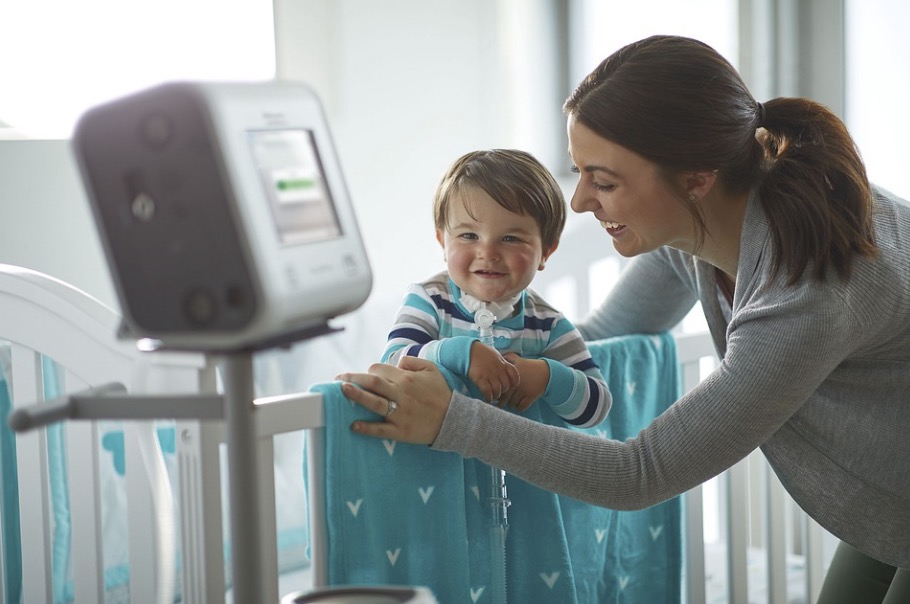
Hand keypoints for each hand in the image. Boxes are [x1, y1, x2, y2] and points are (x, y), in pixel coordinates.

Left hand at [335, 356, 452, 444]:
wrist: (454, 419)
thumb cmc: (441, 393)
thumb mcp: (432, 370)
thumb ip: (413, 361)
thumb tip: (397, 362)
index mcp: (407, 379)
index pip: (380, 369)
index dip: (369, 370)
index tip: (365, 375)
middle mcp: (401, 394)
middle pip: (372, 382)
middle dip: (353, 378)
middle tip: (339, 379)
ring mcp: (400, 413)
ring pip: (374, 402)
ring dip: (356, 396)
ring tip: (342, 391)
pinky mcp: (400, 431)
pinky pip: (380, 429)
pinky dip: (366, 427)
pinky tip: (353, 425)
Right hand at [467, 341, 520, 402]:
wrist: (469, 350)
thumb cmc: (482, 352)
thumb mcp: (496, 355)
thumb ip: (502, 363)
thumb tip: (506, 371)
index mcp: (503, 363)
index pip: (515, 376)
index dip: (514, 384)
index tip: (511, 387)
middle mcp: (498, 370)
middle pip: (506, 386)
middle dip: (503, 392)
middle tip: (499, 393)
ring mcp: (489, 374)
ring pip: (498, 390)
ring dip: (496, 396)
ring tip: (493, 397)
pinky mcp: (480, 379)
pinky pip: (488, 392)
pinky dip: (488, 397)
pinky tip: (487, 398)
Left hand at [500, 353, 548, 411]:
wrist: (546, 372)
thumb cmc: (529, 366)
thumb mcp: (518, 359)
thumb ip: (506, 358)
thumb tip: (497, 356)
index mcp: (511, 374)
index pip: (499, 387)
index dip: (496, 391)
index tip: (496, 393)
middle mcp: (517, 383)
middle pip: (504, 398)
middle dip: (501, 402)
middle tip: (500, 403)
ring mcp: (524, 390)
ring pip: (512, 404)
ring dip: (510, 405)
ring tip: (510, 403)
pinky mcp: (531, 396)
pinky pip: (521, 407)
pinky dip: (519, 408)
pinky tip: (518, 405)